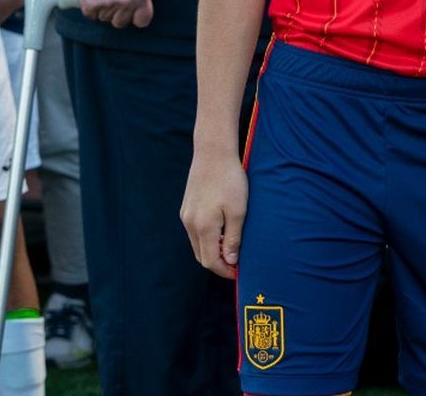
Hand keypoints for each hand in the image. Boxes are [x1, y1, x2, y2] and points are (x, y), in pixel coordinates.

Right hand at [75, 0, 154, 28]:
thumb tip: (146, 5)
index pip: (142, 21)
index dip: (137, 16)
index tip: (133, 11)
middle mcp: (125, 3)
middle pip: (121, 23)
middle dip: (119, 14)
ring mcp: (107, 5)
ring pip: (105, 19)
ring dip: (105, 10)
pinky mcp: (90, 6)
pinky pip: (92, 16)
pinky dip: (92, 8)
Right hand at [180, 153, 247, 277]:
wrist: (213, 152)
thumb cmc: (230, 180)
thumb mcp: (238, 211)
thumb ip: (233, 238)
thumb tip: (230, 260)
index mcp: (203, 227)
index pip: (210, 261)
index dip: (225, 270)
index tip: (240, 272)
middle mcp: (190, 224)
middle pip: (201, 255)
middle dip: (218, 263)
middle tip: (237, 262)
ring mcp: (186, 215)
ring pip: (197, 244)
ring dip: (213, 250)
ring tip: (232, 247)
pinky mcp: (186, 207)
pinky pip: (195, 231)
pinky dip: (207, 238)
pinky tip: (222, 231)